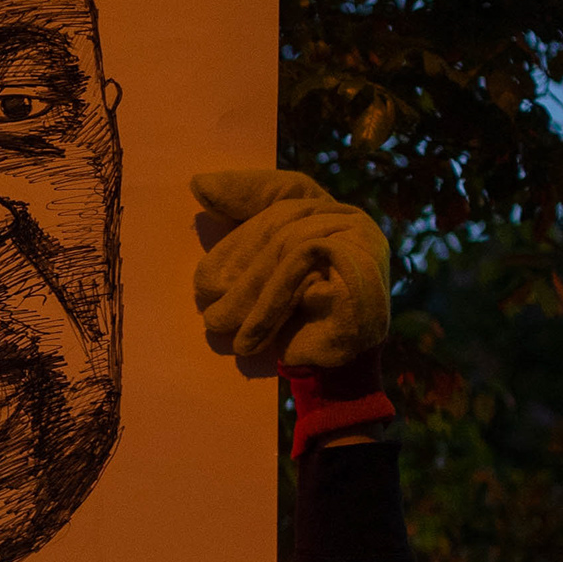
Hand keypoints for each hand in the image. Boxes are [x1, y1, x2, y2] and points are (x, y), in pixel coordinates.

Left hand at [191, 170, 390, 370]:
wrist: (334, 376)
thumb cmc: (294, 325)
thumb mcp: (261, 273)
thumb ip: (241, 229)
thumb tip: (199, 184)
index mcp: (332, 214)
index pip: (286, 188)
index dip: (245, 188)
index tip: (200, 189)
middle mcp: (352, 220)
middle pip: (281, 220)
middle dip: (236, 258)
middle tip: (204, 293)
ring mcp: (363, 242)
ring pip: (288, 247)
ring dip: (246, 293)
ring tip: (218, 324)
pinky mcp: (361, 272)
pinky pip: (301, 273)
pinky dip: (268, 306)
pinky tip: (247, 337)